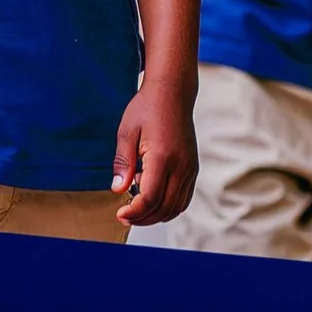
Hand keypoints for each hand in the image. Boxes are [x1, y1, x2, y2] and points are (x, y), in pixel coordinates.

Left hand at [111, 79, 196, 227]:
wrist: (173, 93)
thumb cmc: (147, 108)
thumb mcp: (126, 132)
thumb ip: (122, 163)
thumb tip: (118, 190)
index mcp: (162, 156)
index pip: (150, 198)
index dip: (134, 211)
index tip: (120, 213)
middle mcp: (181, 165)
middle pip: (164, 208)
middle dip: (143, 218)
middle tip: (125, 214)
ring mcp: (190, 168)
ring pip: (176, 207)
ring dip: (156, 214)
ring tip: (137, 206)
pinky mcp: (193, 168)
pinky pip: (184, 198)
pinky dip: (169, 206)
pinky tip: (153, 198)